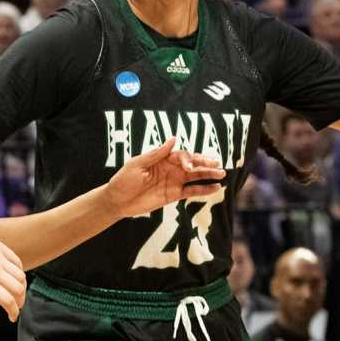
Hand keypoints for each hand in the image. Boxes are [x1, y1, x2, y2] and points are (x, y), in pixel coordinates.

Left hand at [0, 228, 25, 323]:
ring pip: (20, 276)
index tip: (12, 317)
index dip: (14, 312)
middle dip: (20, 302)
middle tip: (15, 307)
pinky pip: (17, 261)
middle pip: (18, 289)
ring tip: (16, 294)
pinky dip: (19, 272)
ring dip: (22, 288)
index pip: (8, 301)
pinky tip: (14, 277)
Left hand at [100, 138, 225, 219]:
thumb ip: (156, 154)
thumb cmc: (123, 180)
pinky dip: (204, 190)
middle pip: (192, 163)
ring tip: (222, 173)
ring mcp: (173, 181)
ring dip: (208, 174)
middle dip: (204, 163)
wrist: (117, 201)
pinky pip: (192, 191)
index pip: (181, 155)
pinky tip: (215, 187)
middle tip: (217, 163)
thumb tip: (173, 139)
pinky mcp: (174, 194)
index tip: (187, 167)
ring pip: (195, 176)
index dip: (187, 159)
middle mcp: (170, 168)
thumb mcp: (137, 165)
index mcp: (162, 158)